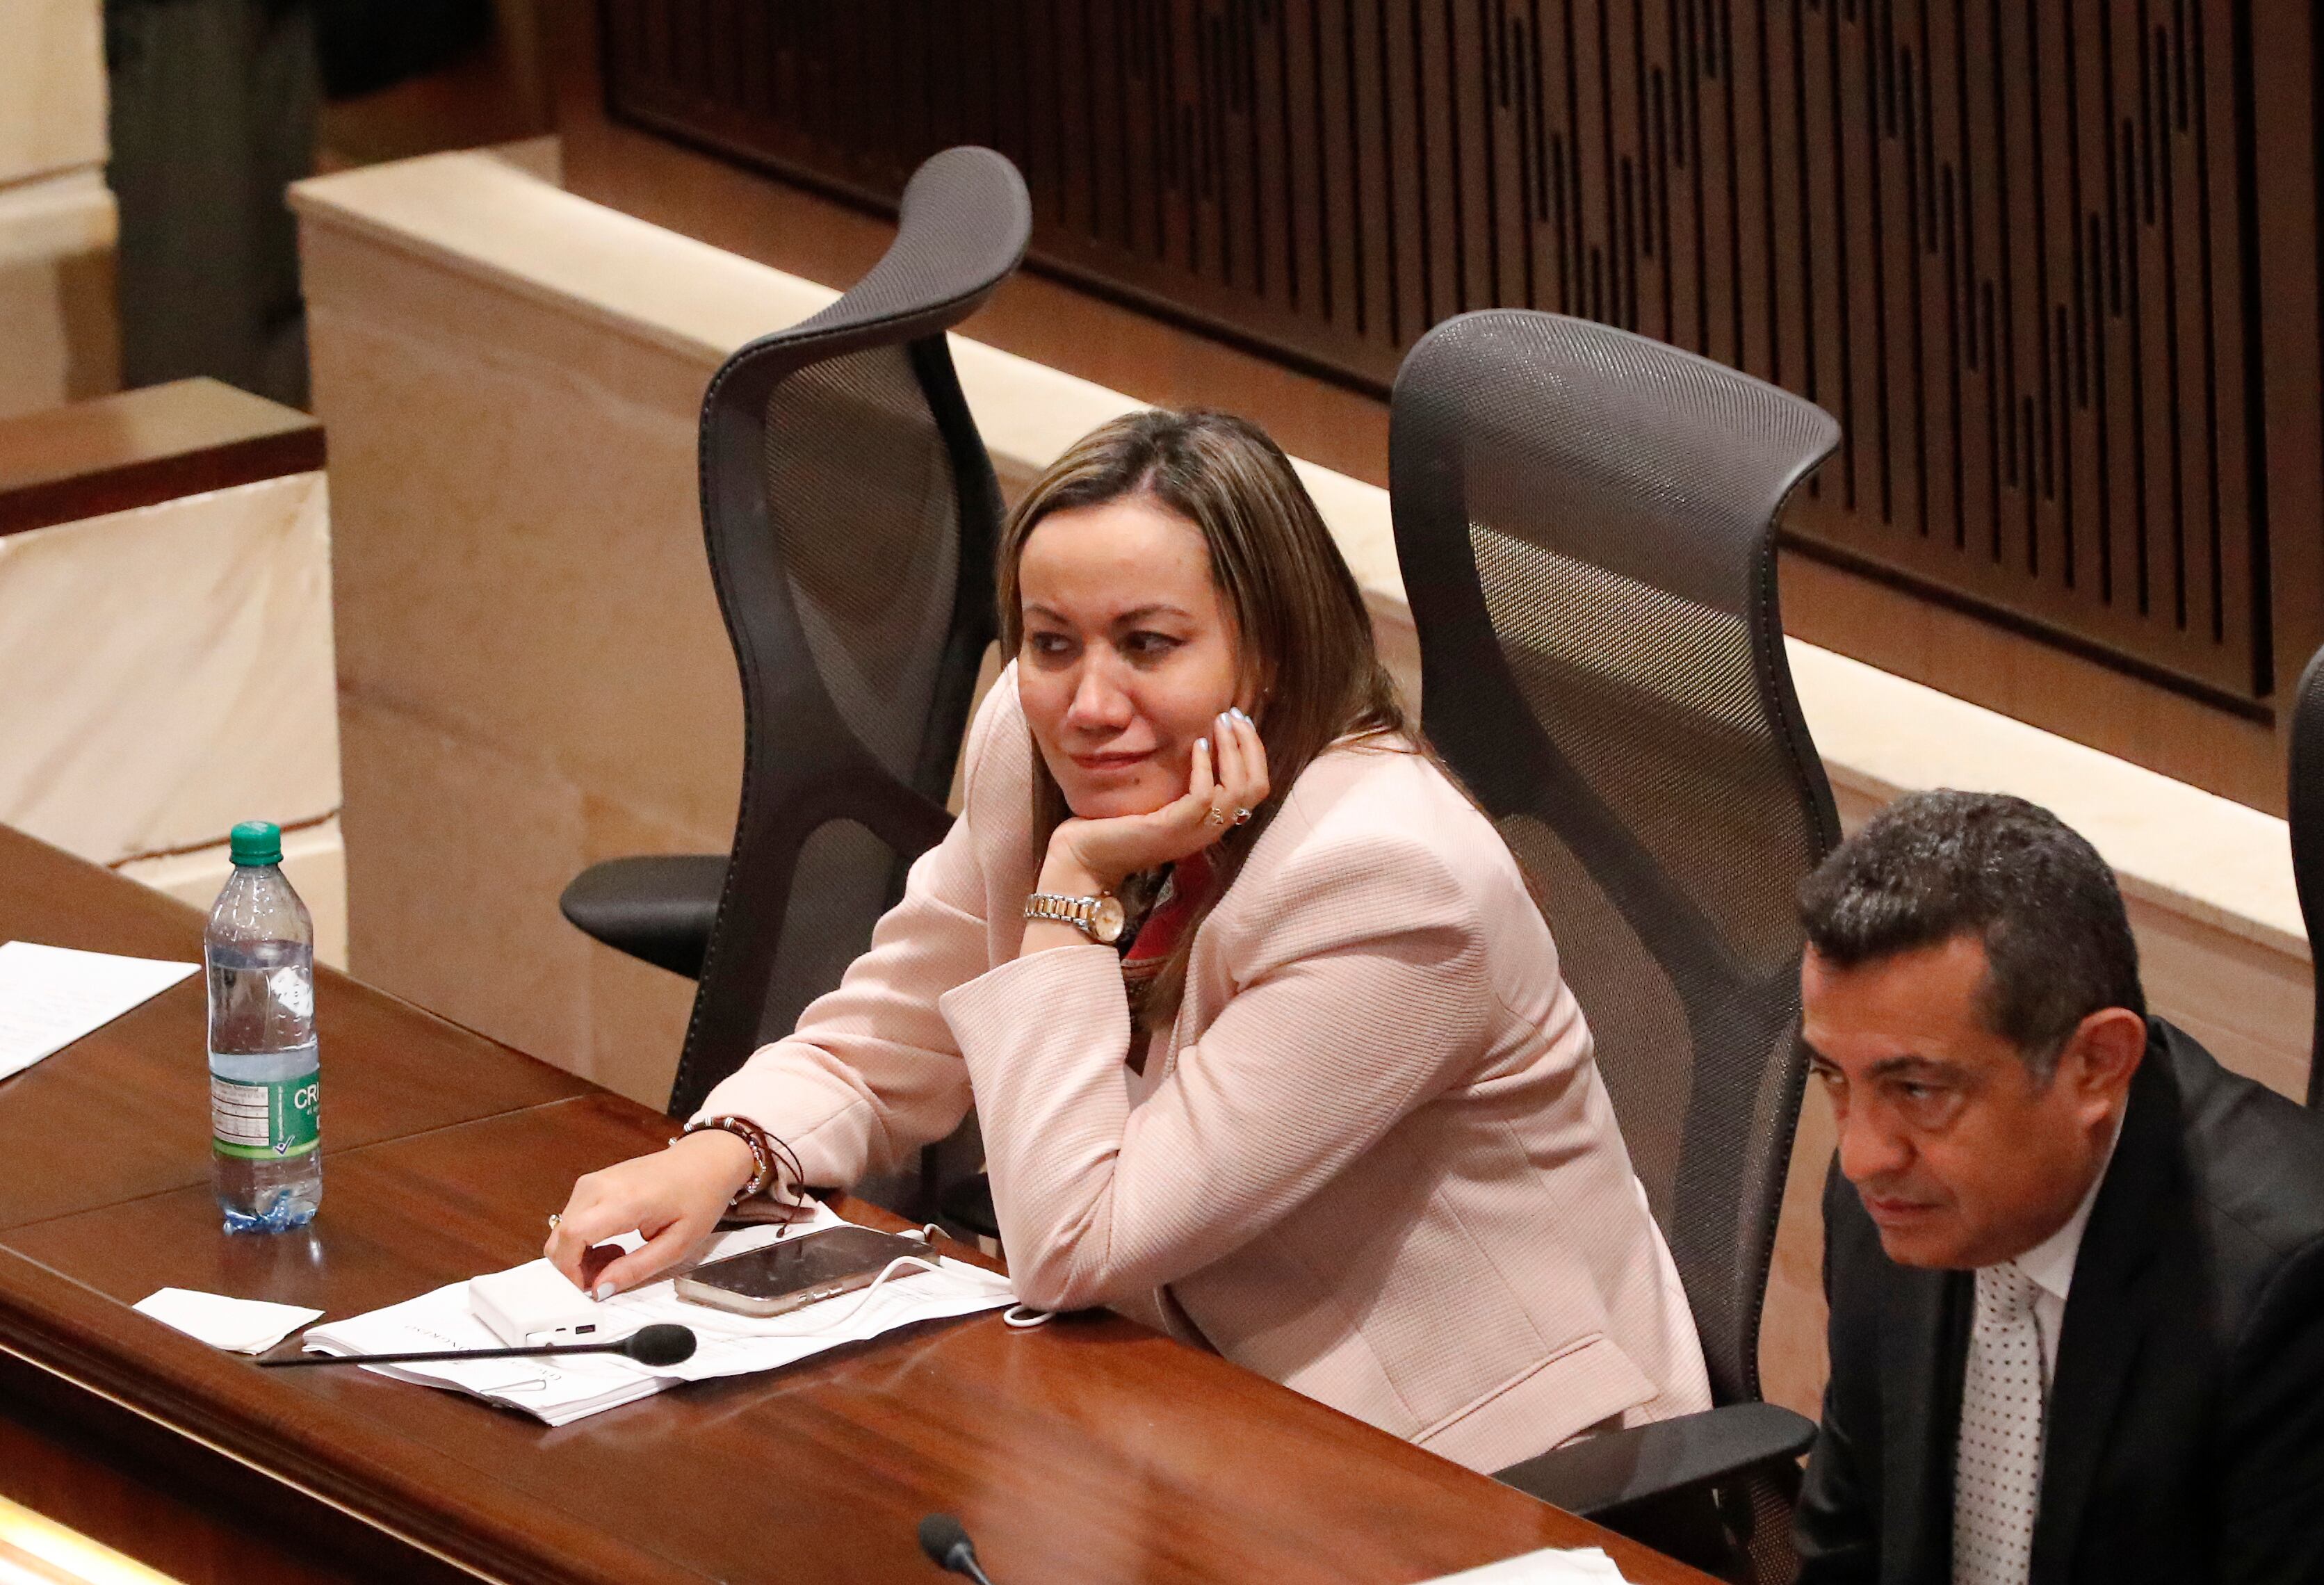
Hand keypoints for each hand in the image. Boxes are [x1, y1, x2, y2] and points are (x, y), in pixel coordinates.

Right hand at [543, 1129, 757, 1297]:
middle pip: (560, 1237)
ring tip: (618, 1257)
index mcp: (623, 1200)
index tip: (588, 1287)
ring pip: (563, 1230)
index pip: (571, 1237)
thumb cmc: (698, 1196)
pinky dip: (584, 1240)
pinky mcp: (592, 1183)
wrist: (705, 1161)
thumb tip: (600, 1289)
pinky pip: (572, 1219)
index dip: (570, 1271)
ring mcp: (593, 1181)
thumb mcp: (678, 1243)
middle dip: (575, 1267)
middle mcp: (599, 1186)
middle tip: (608, 1275)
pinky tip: (613, 1242)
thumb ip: (635, 1269)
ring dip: (580, 1254)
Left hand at [1046, 707, 1270, 889]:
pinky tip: (1197, 745)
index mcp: (1210, 823)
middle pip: (1255, 788)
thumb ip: (1181, 782)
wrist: (1085, 857)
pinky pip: (1204, 796)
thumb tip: (1196, 741)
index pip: (1255, 789)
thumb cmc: (1116, 825)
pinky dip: (1205, 767)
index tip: (1239, 721)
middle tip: (1234, 715)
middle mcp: (1209, 830)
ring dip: (1232, 750)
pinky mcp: (1172, 829)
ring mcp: (1193, 832)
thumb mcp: (1159, 801)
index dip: (1253, 752)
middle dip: (1250, 746)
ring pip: (1237, 791)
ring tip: (1220, 723)